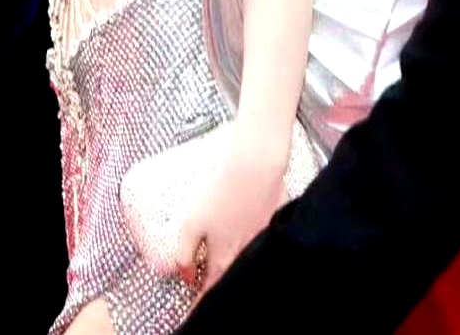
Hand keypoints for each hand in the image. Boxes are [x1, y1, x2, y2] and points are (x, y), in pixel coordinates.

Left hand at [176, 137, 285, 296]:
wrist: (256, 161)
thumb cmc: (221, 190)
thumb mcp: (191, 224)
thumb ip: (185, 254)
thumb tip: (186, 275)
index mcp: (225, 258)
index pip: (211, 288)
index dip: (201, 297)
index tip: (194, 298)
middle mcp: (246, 252)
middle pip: (230, 272)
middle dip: (218, 276)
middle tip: (206, 270)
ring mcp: (262, 234)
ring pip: (246, 253)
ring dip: (234, 253)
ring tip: (223, 242)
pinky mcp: (273, 215)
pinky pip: (262, 233)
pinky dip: (252, 232)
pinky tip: (244, 217)